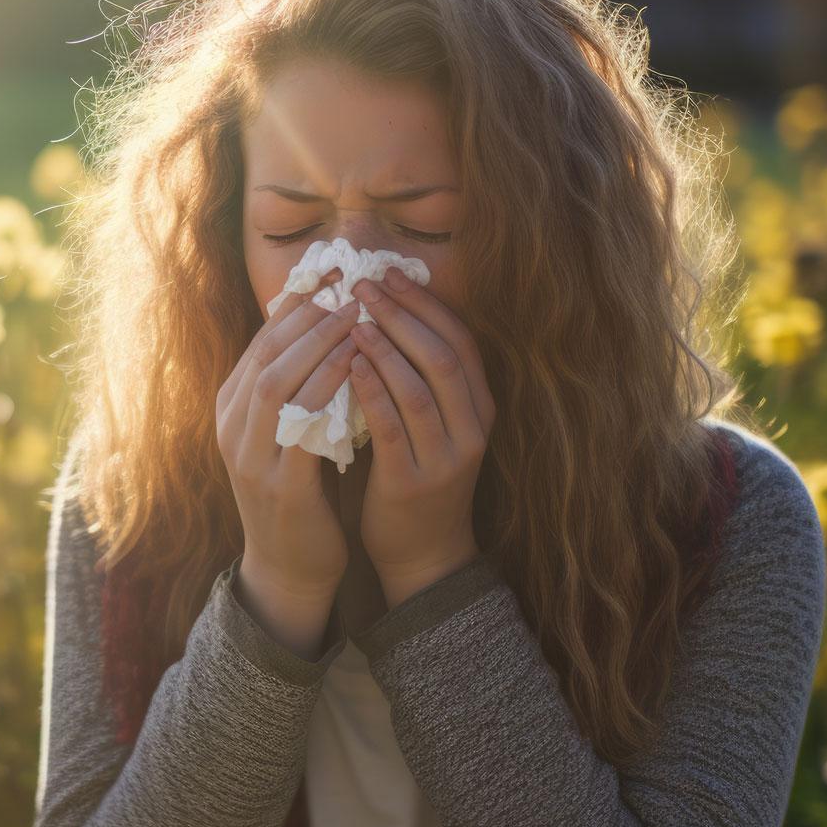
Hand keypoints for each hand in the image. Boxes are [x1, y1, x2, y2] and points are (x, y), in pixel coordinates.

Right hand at [215, 269, 367, 656]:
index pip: (260, 341)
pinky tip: (358, 366)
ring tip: (356, 315)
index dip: (296, 305)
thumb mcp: (286, 431)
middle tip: (348, 284)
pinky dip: (328, 389)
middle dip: (307, 314)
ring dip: (317, 344)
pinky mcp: (279, 484)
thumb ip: (295, 386)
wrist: (288, 566)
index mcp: (231, 409)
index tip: (332, 274)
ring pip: (276, 381)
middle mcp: (232, 427)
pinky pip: (302, 425)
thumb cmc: (298, 491)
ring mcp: (250, 457)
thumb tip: (325, 326)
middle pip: (264, 353)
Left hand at [347, 266, 496, 608]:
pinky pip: (393, 427)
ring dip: (386, 348)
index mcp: (479, 408)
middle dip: (404, 315)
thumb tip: (382, 312)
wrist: (422, 553)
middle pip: (444, 356)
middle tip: (365, 285)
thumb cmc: (416, 476)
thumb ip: (418, 376)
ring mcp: (446, 457)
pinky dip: (372, 391)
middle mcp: (472, 429)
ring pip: (420, 388)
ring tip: (354, 318)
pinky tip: (348, 366)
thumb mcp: (432, 423)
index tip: (391, 273)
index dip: (427, 304)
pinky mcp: (414, 482)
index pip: (462, 341)